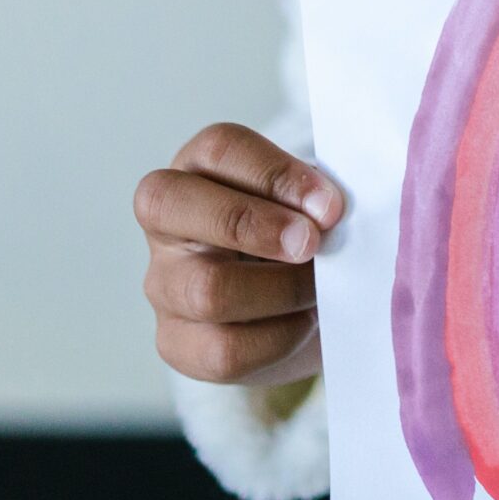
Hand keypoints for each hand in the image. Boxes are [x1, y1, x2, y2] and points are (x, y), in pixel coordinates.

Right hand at [134, 123, 347, 386]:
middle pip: (173, 206)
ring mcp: (164, 285)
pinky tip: (305, 322)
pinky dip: (281, 337)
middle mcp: (168, 224)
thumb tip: (334, 210)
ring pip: (205, 289)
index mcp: (201, 169)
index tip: (330, 205)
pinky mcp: (176, 344)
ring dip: (282, 289)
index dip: (275, 174)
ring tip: (320, 288)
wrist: (305, 308)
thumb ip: (319, 196)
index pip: (218, 149)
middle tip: (313, 243)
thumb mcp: (313, 202)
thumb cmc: (308, 237)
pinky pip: (225, 350)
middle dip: (253, 224)